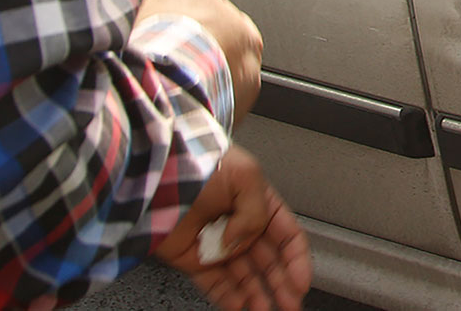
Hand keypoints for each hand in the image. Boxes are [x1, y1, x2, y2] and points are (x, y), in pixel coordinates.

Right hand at [137, 0, 264, 120]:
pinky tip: (161, 111)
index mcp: (246, 37)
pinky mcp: (211, 133)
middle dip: (194, 61)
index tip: (174, 33)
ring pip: (209, 92)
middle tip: (163, 58)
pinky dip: (182, 118)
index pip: (224, 28)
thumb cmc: (171, 38)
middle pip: (217, 61)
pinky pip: (200, 122)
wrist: (152, 92)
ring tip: (159, 85)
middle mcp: (247, 74)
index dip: (194, 27)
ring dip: (188, 90)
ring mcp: (231, 106)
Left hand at [153, 145, 311, 310]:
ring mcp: (218, 246)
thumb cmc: (202, 165)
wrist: (159, 175)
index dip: (297, 260)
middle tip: (289, 304)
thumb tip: (241, 241)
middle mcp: (241, 227)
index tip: (301, 282)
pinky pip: (215, 284)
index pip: (287, 237)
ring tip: (266, 310)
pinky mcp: (194, 260)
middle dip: (281, 285)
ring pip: (245, 279)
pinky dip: (229, 298)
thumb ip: (254, 212)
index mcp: (260, 205)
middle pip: (269, 263)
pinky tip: (241, 306)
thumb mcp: (245, 176)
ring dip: (259, 296)